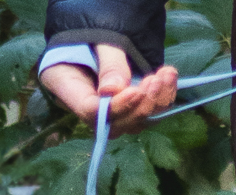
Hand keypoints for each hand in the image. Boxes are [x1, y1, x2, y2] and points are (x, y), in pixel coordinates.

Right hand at [40, 44, 178, 130]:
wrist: (100, 33)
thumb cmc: (91, 30)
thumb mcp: (98, 38)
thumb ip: (108, 63)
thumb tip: (113, 91)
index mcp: (66, 86)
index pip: (91, 111)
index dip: (116, 106)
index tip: (135, 91)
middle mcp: (88, 107)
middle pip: (116, 123)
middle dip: (140, 106)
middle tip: (155, 80)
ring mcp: (111, 111)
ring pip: (136, 122)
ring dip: (156, 101)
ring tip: (166, 75)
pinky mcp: (130, 108)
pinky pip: (148, 112)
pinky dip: (163, 97)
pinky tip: (169, 77)